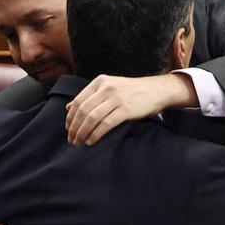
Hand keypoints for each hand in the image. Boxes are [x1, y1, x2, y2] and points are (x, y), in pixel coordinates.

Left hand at [65, 73, 195, 145]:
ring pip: (92, 118)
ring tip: (79, 142)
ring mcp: (116, 98)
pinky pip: (106, 124)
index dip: (70, 117)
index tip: (67, 128)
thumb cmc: (131, 91)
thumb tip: (68, 107)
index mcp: (100, 82)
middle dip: (74, 127)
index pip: (78, 101)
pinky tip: (91, 141)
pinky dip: (96, 134)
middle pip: (83, 111)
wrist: (156, 90)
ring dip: (82, 133)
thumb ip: (89, 96)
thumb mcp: (109, 87)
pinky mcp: (126, 110)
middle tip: (71, 139)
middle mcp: (106, 88)